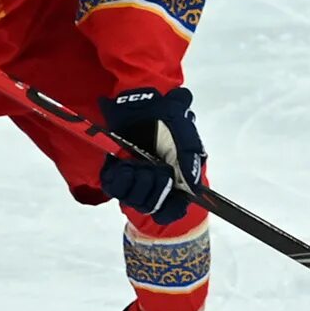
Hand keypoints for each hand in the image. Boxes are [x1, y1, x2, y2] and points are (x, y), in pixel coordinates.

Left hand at [99, 86, 207, 220]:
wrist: (138, 100)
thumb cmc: (164, 115)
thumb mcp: (184, 132)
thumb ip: (190, 158)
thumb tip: (194, 187)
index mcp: (174, 177)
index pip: (173, 208)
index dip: (170, 210)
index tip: (166, 207)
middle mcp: (154, 181)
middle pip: (152, 206)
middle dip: (153, 188)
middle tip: (154, 168)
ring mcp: (134, 178)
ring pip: (134, 200)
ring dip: (136, 182)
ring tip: (136, 163)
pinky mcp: (115, 173)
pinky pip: (115, 188)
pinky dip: (119, 179)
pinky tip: (122, 165)